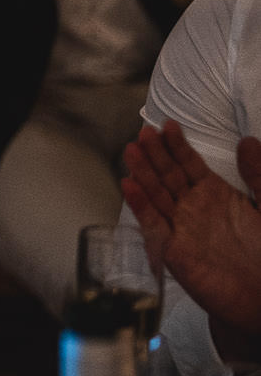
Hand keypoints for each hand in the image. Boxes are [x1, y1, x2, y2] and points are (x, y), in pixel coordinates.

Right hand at [121, 122, 260, 341]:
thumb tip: (247, 140)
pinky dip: (140, 205)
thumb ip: (259, 175)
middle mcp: (194, 208)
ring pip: (157, 194)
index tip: (168, 125)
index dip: (178, 145)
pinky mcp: (173, 250)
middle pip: (169, 175)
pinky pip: (154, 224)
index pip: (190, 164)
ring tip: (131, 150)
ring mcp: (181, 228)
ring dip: (143, 172)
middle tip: (144, 132)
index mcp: (216, 196)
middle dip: (155, 153)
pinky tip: (129, 185)